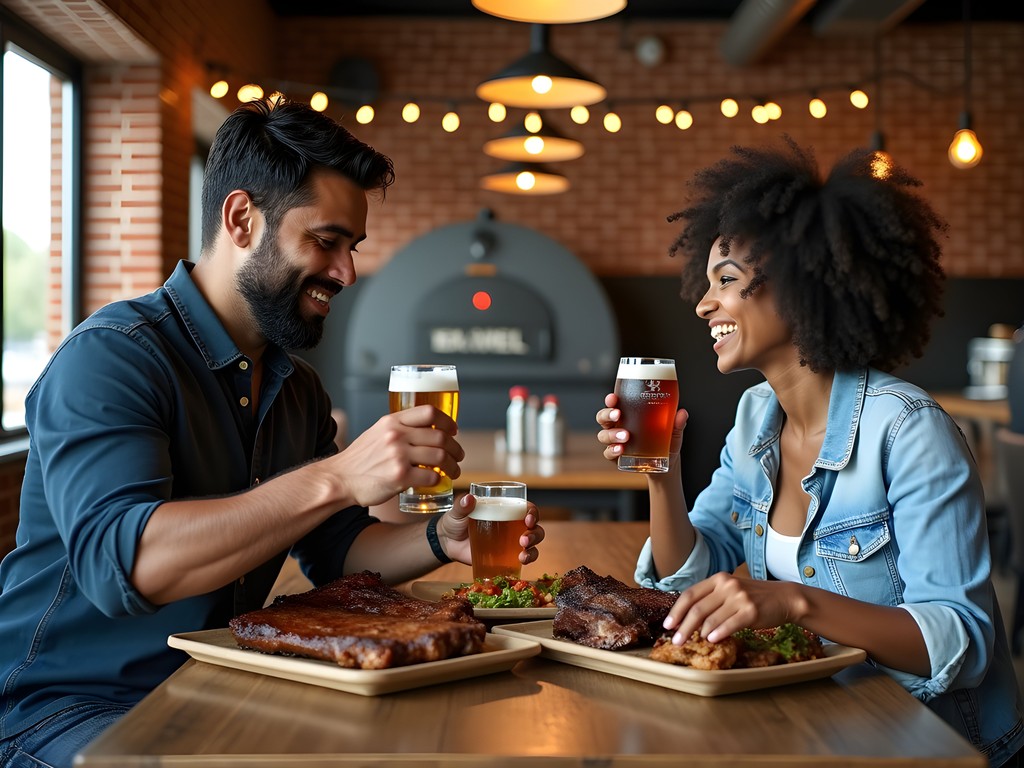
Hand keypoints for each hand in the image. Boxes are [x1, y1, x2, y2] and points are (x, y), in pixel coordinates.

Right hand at [332, 405, 463, 507]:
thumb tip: (425, 431)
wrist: (339, 479)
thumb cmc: (359, 459)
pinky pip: (430, 476)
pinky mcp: (399, 477)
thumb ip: (398, 429)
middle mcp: (396, 435)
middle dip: (455, 448)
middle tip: (459, 456)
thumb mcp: (376, 433)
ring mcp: (398, 456)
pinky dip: (438, 479)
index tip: (454, 431)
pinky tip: (437, 481)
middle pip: (440, 437)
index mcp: (392, 421)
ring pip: (440, 457)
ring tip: (454, 471)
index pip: (429, 413)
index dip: (448, 422)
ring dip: (453, 466)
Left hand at [437, 493, 545, 565]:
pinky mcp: (506, 556)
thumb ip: (462, 506)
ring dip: (533, 548)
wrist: (447, 543)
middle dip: (535, 533)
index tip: (528, 518)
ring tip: (523, 554)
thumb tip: (469, 499)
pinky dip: (528, 559)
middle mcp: (512, 524)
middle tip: (524, 540)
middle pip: (534, 526)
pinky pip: (524, 557)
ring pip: (533, 542)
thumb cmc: (455, 522)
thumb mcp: (457, 512)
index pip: (526, 507)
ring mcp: (511, 541)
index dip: (532, 512)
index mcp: (504, 509)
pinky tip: (522, 561)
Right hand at [595, 393, 688, 462]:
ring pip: (603, 435)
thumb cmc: (666, 442)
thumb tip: (682, 413)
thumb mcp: (673, 432)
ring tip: (625, 436)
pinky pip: (608, 453)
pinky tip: (620, 450)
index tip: (613, 398)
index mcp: (629, 414)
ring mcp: (615, 442)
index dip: (610, 400)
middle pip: (603, 417)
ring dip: (611, 434)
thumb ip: (677, 423)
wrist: (665, 465)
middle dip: (607, 414)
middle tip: (618, 415)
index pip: (615, 404)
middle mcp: (618, 426)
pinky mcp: (616, 457)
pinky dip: (612, 451)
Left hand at [662, 572, 801, 644]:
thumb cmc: (752, 597)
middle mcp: (727, 585)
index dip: (677, 611)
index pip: (690, 594)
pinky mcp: (751, 611)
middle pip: (697, 608)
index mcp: (718, 579)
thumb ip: (711, 600)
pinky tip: (711, 640)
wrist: (783, 597)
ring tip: (694, 642)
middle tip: (676, 641)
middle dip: (683, 627)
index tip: (668, 625)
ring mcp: (739, 597)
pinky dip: (718, 633)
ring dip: (699, 633)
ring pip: (711, 618)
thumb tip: (686, 619)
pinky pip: (730, 624)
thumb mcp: (730, 591)